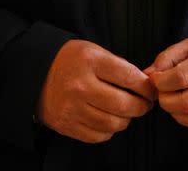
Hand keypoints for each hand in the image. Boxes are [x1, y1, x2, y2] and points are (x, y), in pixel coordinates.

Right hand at [36, 39, 154, 142]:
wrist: (36, 73)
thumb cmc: (70, 60)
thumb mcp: (93, 51)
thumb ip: (118, 66)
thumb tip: (143, 83)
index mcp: (90, 62)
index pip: (128, 76)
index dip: (145, 86)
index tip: (151, 89)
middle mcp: (81, 86)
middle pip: (123, 104)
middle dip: (141, 106)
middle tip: (145, 104)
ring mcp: (73, 108)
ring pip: (113, 124)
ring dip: (126, 120)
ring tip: (127, 112)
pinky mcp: (67, 125)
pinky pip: (98, 136)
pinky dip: (109, 131)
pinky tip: (109, 120)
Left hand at [144, 32, 187, 132]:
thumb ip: (169, 57)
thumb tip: (149, 74)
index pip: (182, 77)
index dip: (162, 81)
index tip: (155, 79)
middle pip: (187, 103)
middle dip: (166, 100)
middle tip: (162, 91)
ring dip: (175, 112)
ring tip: (173, 98)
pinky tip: (185, 108)